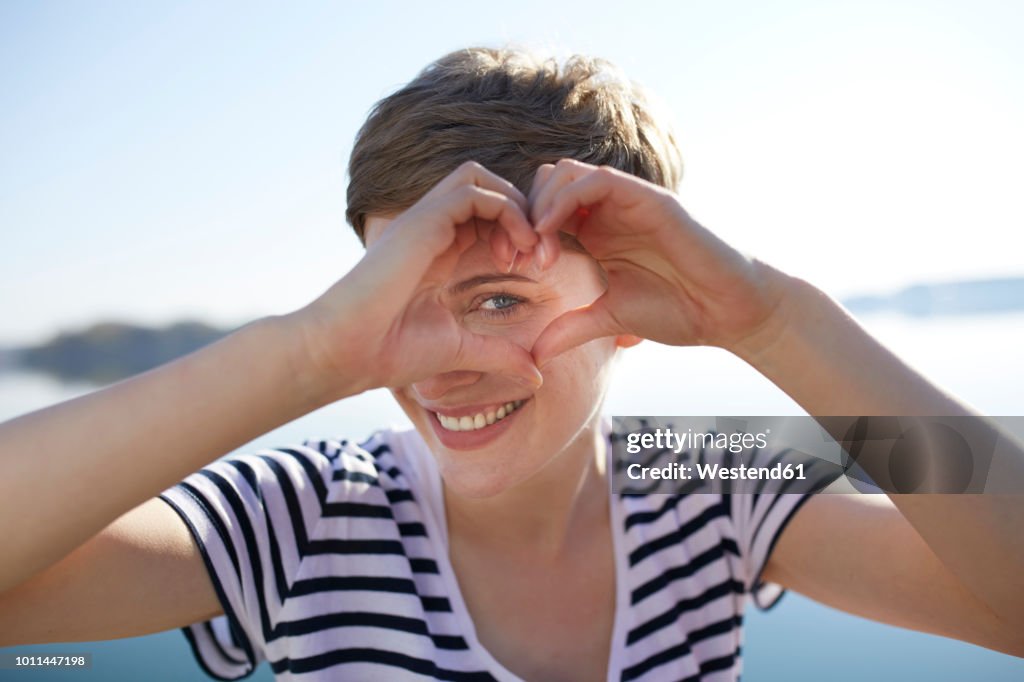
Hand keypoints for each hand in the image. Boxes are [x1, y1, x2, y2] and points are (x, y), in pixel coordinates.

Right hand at [295, 161, 542, 396]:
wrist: (346, 352)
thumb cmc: (389, 351)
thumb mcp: (461, 351)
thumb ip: (499, 354)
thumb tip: (536, 376)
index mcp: (439, 251)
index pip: (488, 214)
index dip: (521, 231)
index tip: (536, 270)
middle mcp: (432, 229)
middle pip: (488, 188)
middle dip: (526, 214)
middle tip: (541, 257)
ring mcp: (424, 221)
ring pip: (481, 179)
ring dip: (517, 207)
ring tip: (528, 248)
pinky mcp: (421, 221)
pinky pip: (473, 191)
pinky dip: (505, 210)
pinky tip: (513, 250)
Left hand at [523, 159, 791, 367]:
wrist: (729, 311)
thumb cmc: (680, 310)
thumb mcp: (612, 319)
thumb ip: (574, 327)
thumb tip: (536, 353)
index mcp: (597, 232)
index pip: (543, 211)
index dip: (519, 232)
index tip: (509, 267)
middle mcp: (608, 210)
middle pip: (546, 183)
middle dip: (521, 214)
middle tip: (517, 256)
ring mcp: (628, 200)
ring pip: (565, 173)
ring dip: (540, 205)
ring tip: (537, 248)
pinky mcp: (649, 198)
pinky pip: (597, 180)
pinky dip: (566, 200)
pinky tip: (553, 233)